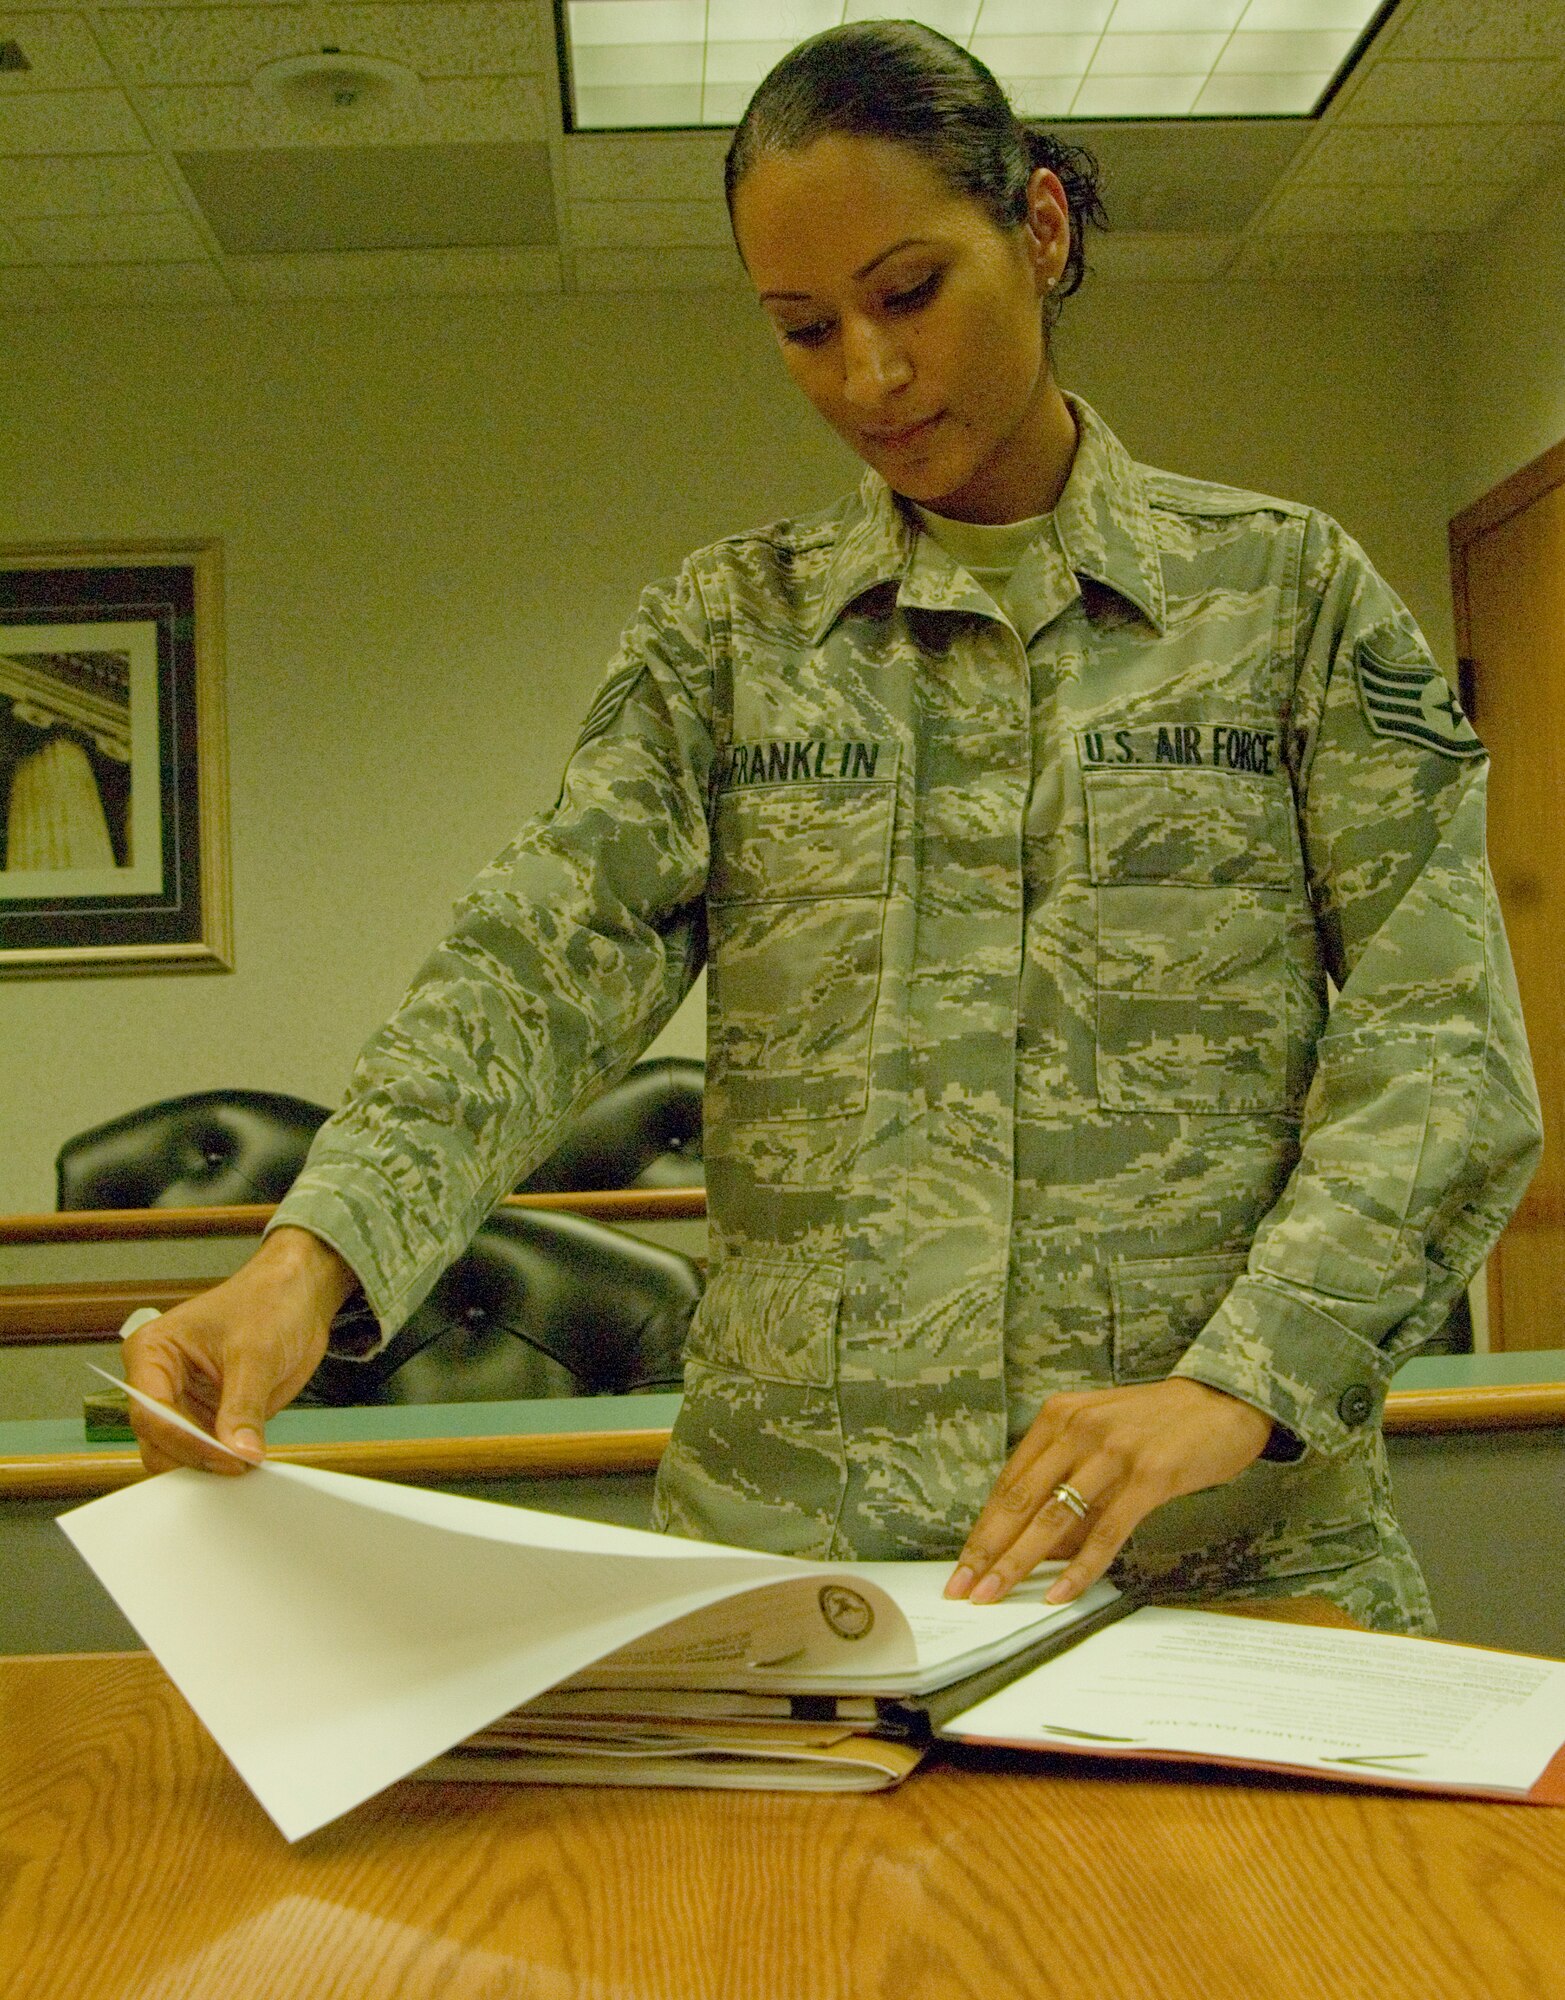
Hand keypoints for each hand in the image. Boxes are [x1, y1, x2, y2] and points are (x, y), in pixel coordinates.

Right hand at [123, 1227, 356, 1475]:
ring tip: (246, 1466)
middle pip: (157, 1440)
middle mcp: (158, 1380)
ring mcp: (183, 1401)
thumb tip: (240, 1453)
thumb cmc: (268, 1302)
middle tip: (238, 1466)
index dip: (186, 1441)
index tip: (228, 1458)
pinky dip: (224, 1461)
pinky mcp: (209, 1414)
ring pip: (178, 1453)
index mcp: (151, 1352)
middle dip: (194, 1458)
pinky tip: (248, 1461)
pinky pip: (206, 1451)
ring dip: (209, 1465)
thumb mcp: (255, 1354)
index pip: (152, 1412)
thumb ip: (243, 1407)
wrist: (298, 1294)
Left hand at [944, 1377, 1272, 1605]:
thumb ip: (1066, 1480)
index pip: (1009, 1483)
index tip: (961, 1566)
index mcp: (1059, 1417)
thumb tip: (1036, 1545)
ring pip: (1054, 1517)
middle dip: (987, 1551)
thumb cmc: (1158, 1424)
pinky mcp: (1149, 1476)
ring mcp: (1113, 1452)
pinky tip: (1060, 1593)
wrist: (1223, 1403)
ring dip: (1020, 1562)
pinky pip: (1106, 1531)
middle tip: (963, 1590)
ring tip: (995, 1594)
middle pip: (1020, 1501)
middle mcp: (1078, 1429)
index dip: (983, 1529)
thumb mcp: (1100, 1436)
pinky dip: (1080, 1567)